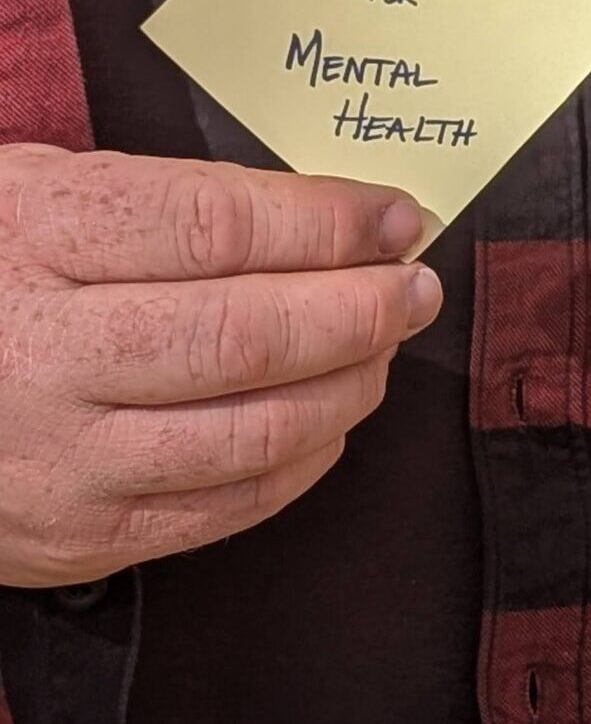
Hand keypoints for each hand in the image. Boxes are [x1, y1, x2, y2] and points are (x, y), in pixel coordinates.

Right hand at [0, 144, 441, 586]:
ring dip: (352, 383)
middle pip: (251, 336)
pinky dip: (305, 457)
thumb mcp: (46, 189)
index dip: (330, 222)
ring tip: (385, 342)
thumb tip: (329, 213)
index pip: (220, 227)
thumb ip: (177, 198)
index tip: (396, 217)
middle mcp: (49, 354)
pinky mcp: (81, 534)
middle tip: (415, 286)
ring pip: (256, 430)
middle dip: (362, 308)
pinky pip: (230, 504)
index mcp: (42, 237)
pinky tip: (332, 412)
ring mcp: (65, 457)